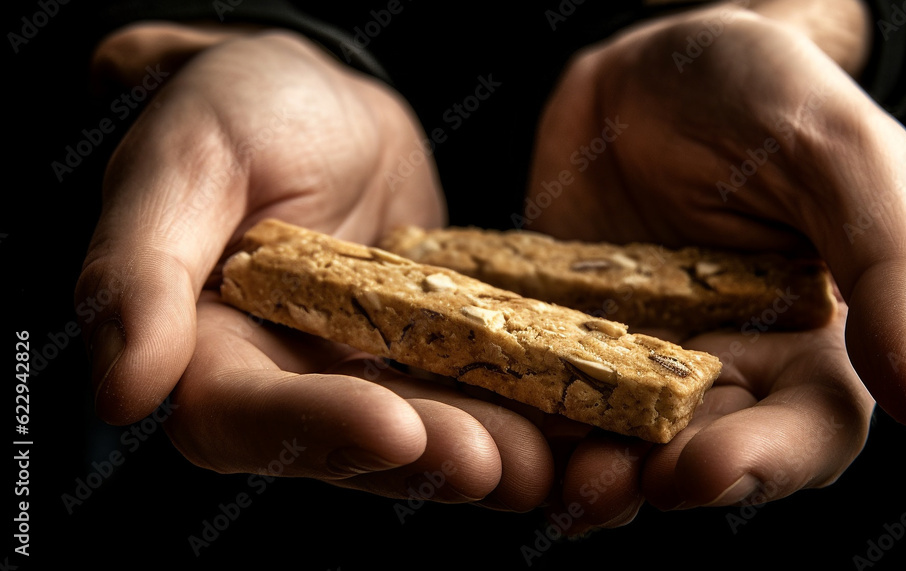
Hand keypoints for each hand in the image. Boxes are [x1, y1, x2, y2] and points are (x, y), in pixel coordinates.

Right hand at [75, 23, 551, 508]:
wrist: (321, 99)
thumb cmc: (235, 109)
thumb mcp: (183, 162)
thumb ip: (140, 269)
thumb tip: (121, 390)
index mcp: (209, 352)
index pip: (248, 417)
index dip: (320, 428)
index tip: (396, 427)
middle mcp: (289, 382)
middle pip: (355, 446)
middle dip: (430, 456)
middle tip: (502, 463)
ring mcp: (366, 374)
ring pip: (429, 433)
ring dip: (492, 451)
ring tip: (558, 461)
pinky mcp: (433, 356)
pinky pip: (479, 389)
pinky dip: (529, 407)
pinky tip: (585, 418)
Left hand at [525, 0, 905, 527]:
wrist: (662, 63)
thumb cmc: (772, 97)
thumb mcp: (844, 159)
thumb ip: (893, 269)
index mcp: (814, 340)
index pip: (806, 429)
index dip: (762, 463)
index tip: (704, 471)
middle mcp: (727, 362)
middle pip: (699, 452)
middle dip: (652, 479)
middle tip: (600, 489)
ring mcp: (640, 353)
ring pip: (617, 434)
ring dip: (583, 464)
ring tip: (547, 477)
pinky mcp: (568, 330)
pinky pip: (544, 379)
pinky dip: (522, 403)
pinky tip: (487, 416)